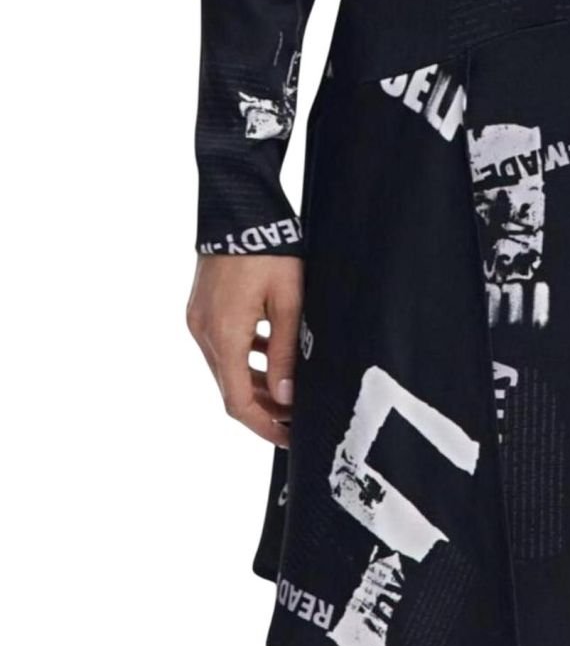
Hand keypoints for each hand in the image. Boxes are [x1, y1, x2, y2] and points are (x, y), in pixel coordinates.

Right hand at [186, 254, 301, 445]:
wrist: (239, 208)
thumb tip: (285, 397)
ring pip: (226, 368)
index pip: (238, 402)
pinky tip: (270, 355)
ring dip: (254, 383)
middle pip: (230, 389)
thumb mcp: (288, 301)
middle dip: (262, 408)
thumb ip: (285, 351)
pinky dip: (244, 358)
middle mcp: (204, 333)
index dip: (263, 425)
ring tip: (288, 390)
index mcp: (224, 336)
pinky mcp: (201, 310)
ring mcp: (198, 321)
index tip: (288, 437)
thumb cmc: (270, 250)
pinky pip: (222, 346)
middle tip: (295, 418)